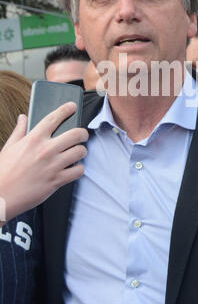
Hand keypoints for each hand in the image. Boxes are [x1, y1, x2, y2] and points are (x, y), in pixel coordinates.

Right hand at [0, 102, 88, 225]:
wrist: (0, 197)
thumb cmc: (3, 172)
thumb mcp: (9, 147)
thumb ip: (19, 131)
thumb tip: (23, 118)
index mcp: (33, 139)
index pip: (54, 118)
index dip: (65, 109)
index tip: (72, 106)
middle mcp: (45, 150)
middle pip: (75, 134)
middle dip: (83, 133)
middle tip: (82, 135)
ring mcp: (52, 165)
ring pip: (80, 152)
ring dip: (81, 151)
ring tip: (77, 152)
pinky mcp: (56, 181)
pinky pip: (78, 171)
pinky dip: (79, 169)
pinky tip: (74, 168)